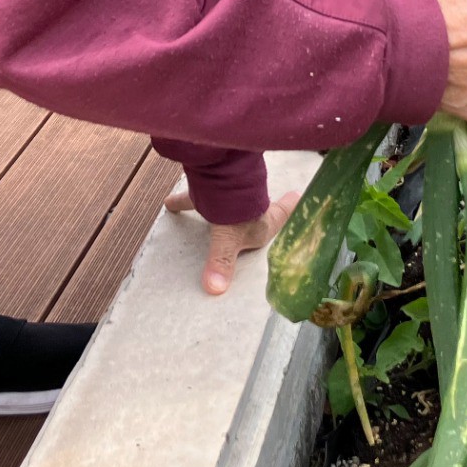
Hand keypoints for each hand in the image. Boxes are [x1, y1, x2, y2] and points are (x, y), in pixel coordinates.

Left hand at [164, 189, 300, 294]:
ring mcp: (234, 199)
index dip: (290, 207)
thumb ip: (221, 263)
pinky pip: (200, 197)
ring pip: (233, 204)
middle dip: (262, 211)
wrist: (225, 176)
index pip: (282, 216)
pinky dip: (184, 201)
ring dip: (225, 207)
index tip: (298, 196)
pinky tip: (168, 204)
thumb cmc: (236, 212)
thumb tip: (215, 289)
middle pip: (260, 211)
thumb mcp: (228, 241)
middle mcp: (251, 212)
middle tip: (275, 201)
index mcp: (260, 226)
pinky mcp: (213, 190)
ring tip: (213, 207)